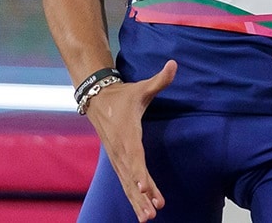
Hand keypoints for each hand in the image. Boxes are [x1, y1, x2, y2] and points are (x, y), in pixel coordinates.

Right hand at [83, 60, 176, 221]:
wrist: (96, 99)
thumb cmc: (124, 95)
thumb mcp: (142, 87)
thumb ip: (160, 79)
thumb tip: (175, 63)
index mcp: (128, 134)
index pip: (135, 157)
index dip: (140, 173)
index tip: (146, 188)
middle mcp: (121, 150)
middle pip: (131, 177)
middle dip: (141, 196)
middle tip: (152, 213)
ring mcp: (117, 158)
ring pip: (127, 184)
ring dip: (137, 201)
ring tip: (149, 218)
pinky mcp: (117, 161)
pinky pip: (126, 182)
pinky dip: (133, 196)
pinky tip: (143, 209)